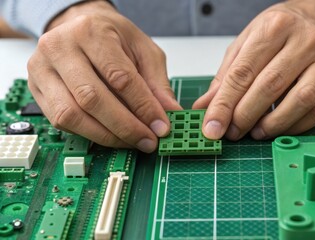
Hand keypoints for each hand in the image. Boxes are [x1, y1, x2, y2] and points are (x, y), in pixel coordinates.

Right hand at [28, 1, 180, 151]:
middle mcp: (60, 48)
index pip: (119, 77)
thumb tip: (170, 112)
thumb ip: (157, 83)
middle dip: (125, 127)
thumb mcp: (143, 50)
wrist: (79, 26)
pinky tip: (110, 135)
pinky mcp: (37, 89)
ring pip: (71, 115)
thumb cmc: (111, 36)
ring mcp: (42, 69)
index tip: (161, 127)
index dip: (143, 107)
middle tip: (147, 140)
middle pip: (92, 98)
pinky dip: (89, 134)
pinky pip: (60, 121)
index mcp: (91, 32)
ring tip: (131, 141)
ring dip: (106, 136)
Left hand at [193, 0, 314, 139]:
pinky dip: (295, 126)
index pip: (243, 71)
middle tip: (232, 133)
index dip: (225, 103)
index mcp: (274, 27)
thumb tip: (205, 108)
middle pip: (270, 85)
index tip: (212, 126)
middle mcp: (304, 40)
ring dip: (274, 124)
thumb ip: (225, 77)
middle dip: (246, 115)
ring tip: (255, 133)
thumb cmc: (276, 34)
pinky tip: (277, 129)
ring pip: (301, 100)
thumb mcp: (245, 45)